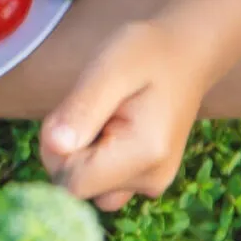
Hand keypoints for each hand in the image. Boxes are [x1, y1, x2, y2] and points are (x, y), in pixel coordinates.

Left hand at [39, 21, 208, 210]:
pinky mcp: (147, 178)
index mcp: (144, 156)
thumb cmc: (146, 53)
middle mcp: (151, 180)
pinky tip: (110, 127)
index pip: (72, 183)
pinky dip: (95, 157)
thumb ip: (81, 109)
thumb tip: (54, 146)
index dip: (56, 151)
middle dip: (67, 150)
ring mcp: (151, 183)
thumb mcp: (109, 69)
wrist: (186, 52)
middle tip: (89, 108)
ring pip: (89, 186)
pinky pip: (103, 181)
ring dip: (80, 155)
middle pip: (79, 187)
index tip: (72, 113)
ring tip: (102, 116)